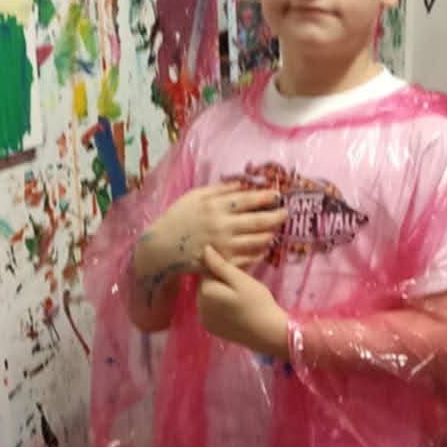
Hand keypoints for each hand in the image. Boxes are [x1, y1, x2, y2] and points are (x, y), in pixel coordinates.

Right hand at [138, 183, 287, 280]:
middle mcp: (223, 226)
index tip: (277, 195)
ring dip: (270, 235)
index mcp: (216, 207)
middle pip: (258, 222)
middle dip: (276, 217)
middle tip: (286, 213)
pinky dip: (259, 253)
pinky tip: (263, 248)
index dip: (265, 197)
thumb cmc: (177, 218)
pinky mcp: (223, 263)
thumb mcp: (194, 196)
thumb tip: (242, 183)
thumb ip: (219, 189)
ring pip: (257, 241)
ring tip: (275, 231)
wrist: (161, 248)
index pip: (248, 200)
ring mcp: (224, 246)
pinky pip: (248, 259)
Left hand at [197, 244, 289, 357]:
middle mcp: (199, 306)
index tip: (238, 272)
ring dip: (219, 294)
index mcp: (205, 291)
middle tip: (240, 284)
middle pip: (205, 285)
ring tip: (239, 297)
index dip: (222, 268)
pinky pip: (210, 311)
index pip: (206, 271)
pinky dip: (219, 307)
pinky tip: (234, 309)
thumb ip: (221, 265)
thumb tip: (204, 249)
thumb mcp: (241, 280)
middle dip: (219, 281)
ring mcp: (204, 319)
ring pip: (208, 298)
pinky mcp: (210, 328)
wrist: (268, 332)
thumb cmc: (257, 302)